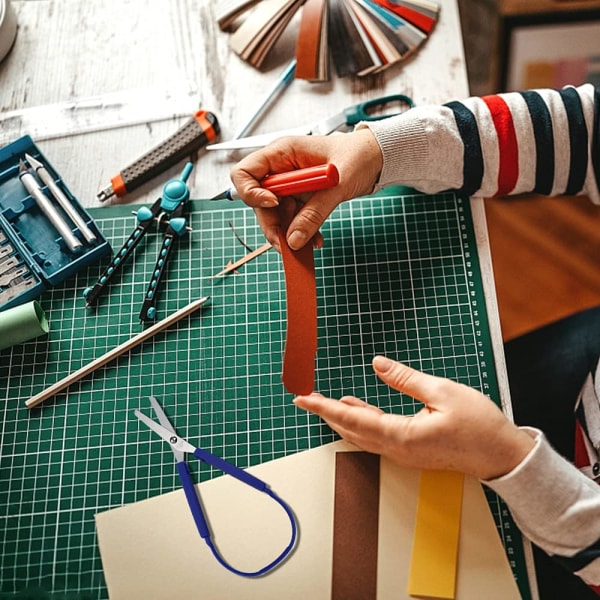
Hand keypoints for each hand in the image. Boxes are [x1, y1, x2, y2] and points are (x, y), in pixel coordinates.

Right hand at [229, 128, 381, 250]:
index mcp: (282, 153)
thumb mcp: (337, 184)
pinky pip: (291, 219)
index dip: (251, 193)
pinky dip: (300, 232)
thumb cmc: (358, 155)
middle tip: (285, 243)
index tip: (273, 205)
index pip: (245, 172)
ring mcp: (290, 184)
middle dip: (270, 224)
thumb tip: (293, 239)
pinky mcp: (300, 197)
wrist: (377, 158)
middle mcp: (281, 169)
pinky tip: (315, 240)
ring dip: (287, 233)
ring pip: (274, 215)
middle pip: (257, 200)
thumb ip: (314, 212)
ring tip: (305, 245)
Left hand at [293, 355, 534, 479]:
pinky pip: (376, 436)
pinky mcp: (411, 450)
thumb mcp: (443, 392)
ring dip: (340, 417)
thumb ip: (406, 379)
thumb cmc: (480, 425)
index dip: (324, 408)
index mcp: (403, 435)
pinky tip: (354, 407)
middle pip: (351, 429)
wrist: (503, 456)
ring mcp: (404, 453)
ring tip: (322, 401)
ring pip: (361, 435)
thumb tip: (378, 364)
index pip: (353, 419)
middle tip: (305, 397)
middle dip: (326, 412)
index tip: (303, 398)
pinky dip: (360, 421)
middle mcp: (398, 449)